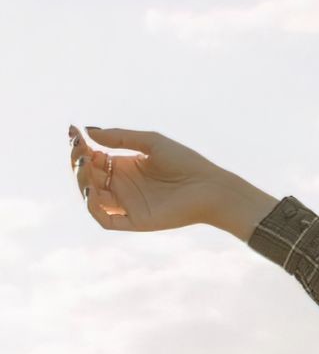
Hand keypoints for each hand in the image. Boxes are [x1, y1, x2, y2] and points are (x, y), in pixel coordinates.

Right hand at [67, 123, 237, 233]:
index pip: (93, 159)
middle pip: (88, 178)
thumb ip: (120, 137)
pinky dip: (93, 208)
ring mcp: (128, 205)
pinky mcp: (135, 221)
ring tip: (86, 165)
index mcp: (126, 167)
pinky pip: (106, 220)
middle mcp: (124, 186)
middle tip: (81, 150)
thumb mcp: (150, 142)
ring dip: (82, 182)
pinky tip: (91, 191)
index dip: (80, 147)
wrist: (210, 187)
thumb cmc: (186, 162)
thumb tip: (88, 132)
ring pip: (92, 198)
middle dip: (79, 163)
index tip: (73, 133)